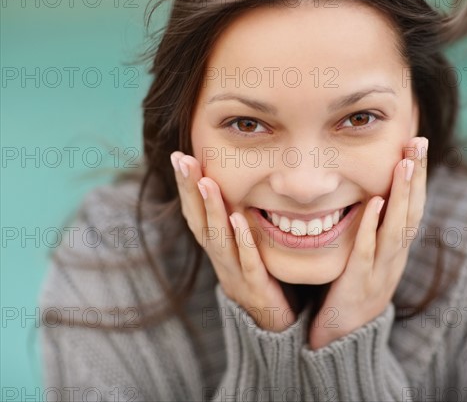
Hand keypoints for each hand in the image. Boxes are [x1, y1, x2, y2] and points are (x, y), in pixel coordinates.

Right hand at [170, 152, 294, 331]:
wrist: (272, 324)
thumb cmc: (257, 279)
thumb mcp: (243, 247)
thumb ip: (236, 221)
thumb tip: (234, 185)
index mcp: (216, 249)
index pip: (196, 214)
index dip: (186, 187)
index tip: (180, 155)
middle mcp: (220, 260)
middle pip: (200, 222)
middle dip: (190, 190)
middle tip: (182, 159)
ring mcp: (235, 274)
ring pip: (218, 240)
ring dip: (211, 210)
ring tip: (205, 181)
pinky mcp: (256, 287)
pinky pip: (248, 261)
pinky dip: (242, 240)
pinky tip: (238, 218)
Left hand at [308, 137, 427, 348]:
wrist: (344, 340)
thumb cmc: (353, 292)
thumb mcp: (370, 259)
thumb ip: (374, 231)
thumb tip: (373, 196)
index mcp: (397, 251)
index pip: (412, 207)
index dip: (417, 176)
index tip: (417, 143)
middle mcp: (395, 259)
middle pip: (412, 212)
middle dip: (416, 176)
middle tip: (419, 141)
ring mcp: (380, 272)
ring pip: (396, 229)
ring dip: (402, 195)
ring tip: (404, 163)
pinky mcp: (358, 284)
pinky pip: (367, 253)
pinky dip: (372, 227)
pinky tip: (374, 204)